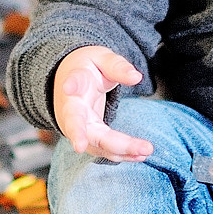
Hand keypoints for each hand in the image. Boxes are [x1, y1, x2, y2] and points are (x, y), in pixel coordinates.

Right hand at [51, 46, 151, 160]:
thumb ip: (117, 66)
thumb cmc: (87, 69)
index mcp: (76, 81)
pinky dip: (122, 154)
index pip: (72, 82)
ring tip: (145, 150)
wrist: (68, 81)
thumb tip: (136, 77)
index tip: (68, 87)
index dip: (70, 85)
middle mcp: (72, 108)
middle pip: (79, 124)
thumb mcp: (102, 58)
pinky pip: (104, 149)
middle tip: (102, 147)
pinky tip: (140, 155)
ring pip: (95, 142)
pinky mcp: (89, 138)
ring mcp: (78, 127)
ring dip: (119, 150)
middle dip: (94, 137)